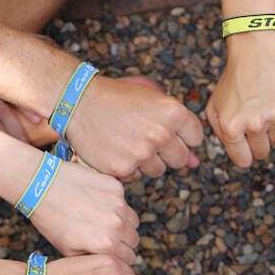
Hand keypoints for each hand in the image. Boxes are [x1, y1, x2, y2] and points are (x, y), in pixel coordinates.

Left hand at [29, 162, 139, 262]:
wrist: (41, 186)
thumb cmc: (51, 220)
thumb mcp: (68, 250)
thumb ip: (94, 258)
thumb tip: (110, 262)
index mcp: (106, 244)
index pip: (128, 257)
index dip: (120, 257)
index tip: (111, 252)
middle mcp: (117, 225)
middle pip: (133, 240)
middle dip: (123, 241)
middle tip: (106, 236)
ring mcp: (119, 204)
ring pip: (133, 221)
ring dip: (123, 223)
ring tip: (102, 220)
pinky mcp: (116, 187)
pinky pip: (124, 201)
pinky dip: (115, 204)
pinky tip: (96, 202)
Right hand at [68, 76, 203, 180]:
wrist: (79, 102)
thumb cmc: (118, 98)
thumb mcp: (153, 100)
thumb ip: (180, 128)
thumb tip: (196, 163)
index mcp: (173, 112)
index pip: (196, 138)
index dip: (181, 136)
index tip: (165, 129)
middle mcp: (160, 134)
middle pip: (181, 159)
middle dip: (167, 152)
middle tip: (145, 136)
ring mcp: (142, 153)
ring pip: (158, 170)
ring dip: (147, 161)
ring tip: (128, 141)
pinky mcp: (123, 168)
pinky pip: (136, 176)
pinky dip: (127, 167)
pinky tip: (116, 149)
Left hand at [206, 32, 274, 167]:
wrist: (255, 51)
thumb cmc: (233, 80)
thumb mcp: (214, 107)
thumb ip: (220, 133)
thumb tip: (235, 152)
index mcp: (231, 127)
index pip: (243, 160)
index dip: (244, 155)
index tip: (245, 148)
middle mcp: (253, 125)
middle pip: (261, 153)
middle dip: (258, 143)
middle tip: (254, 124)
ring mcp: (274, 117)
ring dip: (270, 129)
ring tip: (262, 107)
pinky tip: (273, 99)